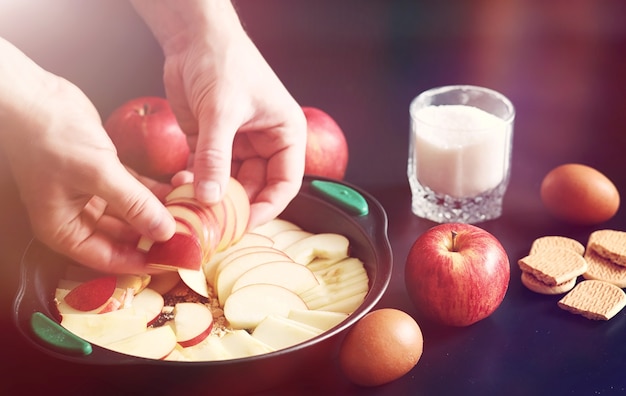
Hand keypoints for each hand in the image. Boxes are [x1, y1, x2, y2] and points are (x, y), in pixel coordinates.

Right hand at [0, 38, 174, 272]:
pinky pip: (134, 190)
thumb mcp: (97, 173)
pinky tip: (179, 190)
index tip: (173, 261)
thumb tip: (165, 233)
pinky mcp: (103, 172)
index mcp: (63, 228)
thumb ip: (134, 204)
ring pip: (131, 212)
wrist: (33, 94)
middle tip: (189, 237)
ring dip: (158, 213)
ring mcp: (90, 193)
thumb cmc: (51, 137)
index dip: (141, 262)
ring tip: (189, 214)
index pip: (107, 258)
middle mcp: (76, 215)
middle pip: (122, 238)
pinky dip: (154, 191)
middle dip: (154, 237)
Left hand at [132, 0, 306, 229]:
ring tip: (189, 202)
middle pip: (255, 189)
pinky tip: (179, 186)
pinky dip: (194, 182)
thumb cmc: (224, 62)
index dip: (267, 208)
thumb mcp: (222, 111)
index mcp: (285, 135)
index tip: (244, 224)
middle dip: (233, 205)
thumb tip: (210, 198)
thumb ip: (216, 157)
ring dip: (210, 196)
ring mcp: (237, 145)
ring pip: (228, 184)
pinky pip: (206, 172)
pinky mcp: (211, 142)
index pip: (285, 184)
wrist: (193, 37)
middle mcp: (265, 144)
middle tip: (211, 220)